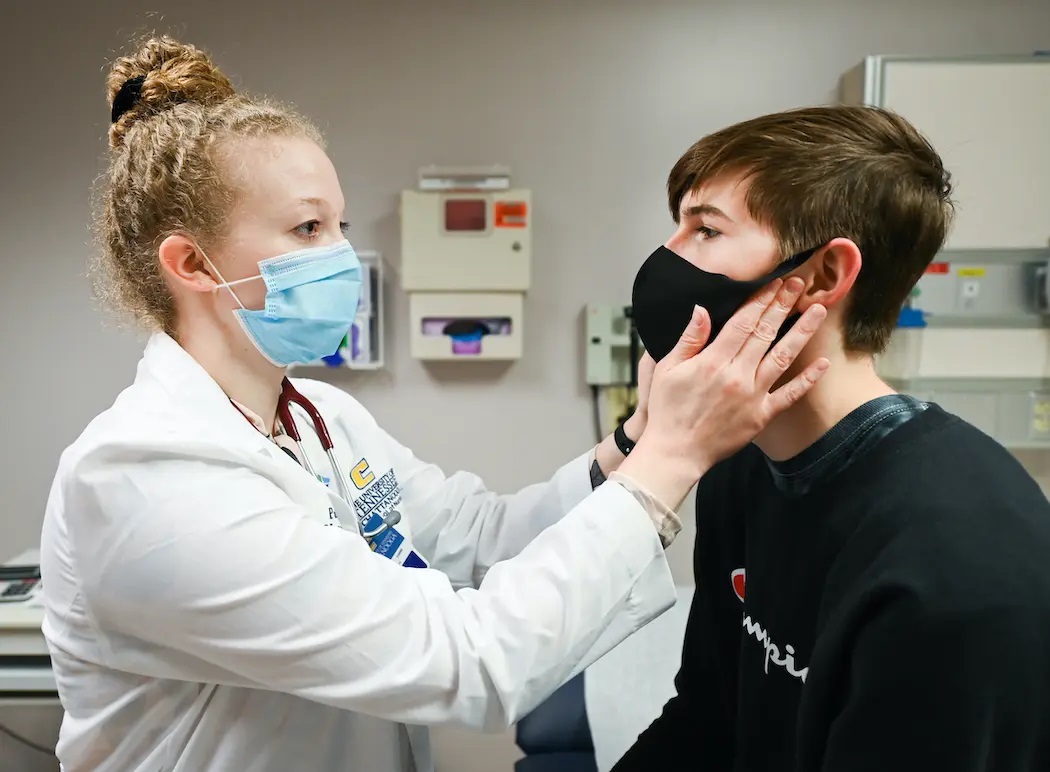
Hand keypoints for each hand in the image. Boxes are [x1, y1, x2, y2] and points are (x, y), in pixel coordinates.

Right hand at [619, 277, 827, 508]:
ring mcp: (753, 396)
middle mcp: (737, 375)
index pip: (743, 322)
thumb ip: (689, 339)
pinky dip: (808, 379)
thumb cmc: (667, 411)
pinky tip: (823, 363)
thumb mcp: (666, 369)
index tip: (775, 283)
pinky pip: (789, 395)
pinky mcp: (761, 416)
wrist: (675, 453)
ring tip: (817, 310)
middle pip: (765, 333)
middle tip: (799, 284)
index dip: (761, 300)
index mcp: (713, 361)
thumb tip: (702, 309)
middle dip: (783, 305)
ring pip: (783, 357)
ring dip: (802, 332)